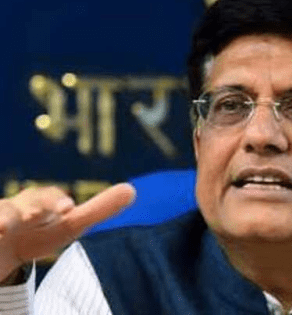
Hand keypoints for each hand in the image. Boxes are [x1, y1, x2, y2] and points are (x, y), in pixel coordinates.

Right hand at [0, 183, 135, 281]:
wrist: (1, 248)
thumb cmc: (39, 231)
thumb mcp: (68, 224)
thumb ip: (97, 210)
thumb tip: (132, 190)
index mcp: (39, 203)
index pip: (48, 199)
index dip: (57, 203)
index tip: (68, 209)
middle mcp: (14, 209)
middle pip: (17, 205)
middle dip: (27, 208)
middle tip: (34, 214)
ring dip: (0, 219)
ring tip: (2, 228)